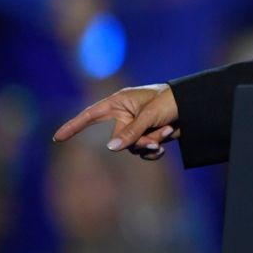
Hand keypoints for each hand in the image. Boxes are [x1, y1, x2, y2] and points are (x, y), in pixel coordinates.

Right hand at [53, 83, 179, 160]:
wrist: (195, 105)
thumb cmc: (170, 101)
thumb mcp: (148, 115)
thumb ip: (129, 132)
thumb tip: (111, 148)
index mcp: (119, 102)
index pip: (90, 115)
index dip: (73, 126)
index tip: (57, 138)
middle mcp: (125, 115)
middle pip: (118, 139)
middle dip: (138, 141)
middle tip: (156, 137)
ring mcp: (136, 127)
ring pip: (132, 148)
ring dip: (150, 143)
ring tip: (167, 131)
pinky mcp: (147, 136)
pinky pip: (142, 151)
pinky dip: (153, 150)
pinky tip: (165, 144)